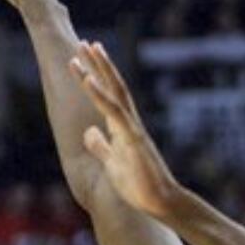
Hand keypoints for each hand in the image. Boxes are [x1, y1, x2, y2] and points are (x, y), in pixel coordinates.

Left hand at [73, 42, 183, 219]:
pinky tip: (88, 80)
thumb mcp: (111, 163)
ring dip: (98, 69)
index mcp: (122, 128)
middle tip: (85, 42)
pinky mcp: (132, 138)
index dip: (97, 77)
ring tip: (86, 49)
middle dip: (98, 63)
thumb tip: (89, 132)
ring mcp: (131, 128)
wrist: (159, 202)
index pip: (108, 96)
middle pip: (113, 85)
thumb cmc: (139, 185)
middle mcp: (128, 122)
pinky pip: (114, 112)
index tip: (85, 59)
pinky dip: (100, 95)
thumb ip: (100, 146)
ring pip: (114, 91)